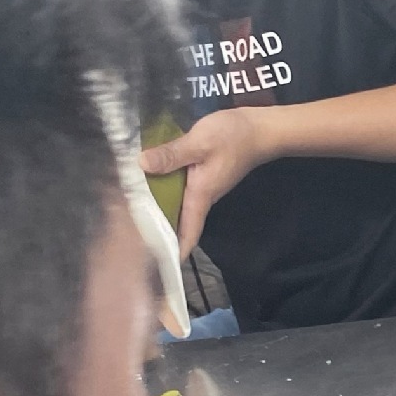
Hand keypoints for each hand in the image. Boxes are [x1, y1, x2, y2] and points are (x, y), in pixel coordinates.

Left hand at [141, 108, 278, 255]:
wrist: (259, 131)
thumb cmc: (233, 138)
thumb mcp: (199, 143)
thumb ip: (172, 154)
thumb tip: (142, 164)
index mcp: (201, 194)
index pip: (190, 230)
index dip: (178, 248)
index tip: (163, 264)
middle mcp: (203, 195)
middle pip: (182, 221)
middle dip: (164, 231)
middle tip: (137, 239)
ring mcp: (204, 185)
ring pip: (180, 204)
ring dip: (162, 210)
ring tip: (136, 214)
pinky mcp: (203, 174)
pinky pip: (181, 188)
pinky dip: (166, 190)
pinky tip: (150, 182)